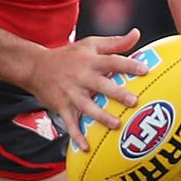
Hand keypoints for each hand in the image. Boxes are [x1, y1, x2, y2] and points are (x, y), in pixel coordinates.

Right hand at [23, 28, 148, 151]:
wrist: (35, 67)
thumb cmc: (68, 56)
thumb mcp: (90, 45)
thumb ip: (115, 42)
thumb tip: (137, 33)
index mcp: (90, 61)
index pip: (112, 61)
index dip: (128, 64)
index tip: (145, 70)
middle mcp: (81, 77)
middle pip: (101, 85)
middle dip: (117, 93)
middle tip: (134, 101)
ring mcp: (71, 93)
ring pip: (87, 106)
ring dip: (101, 117)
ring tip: (116, 125)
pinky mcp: (62, 107)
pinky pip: (70, 123)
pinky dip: (76, 136)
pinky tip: (86, 147)